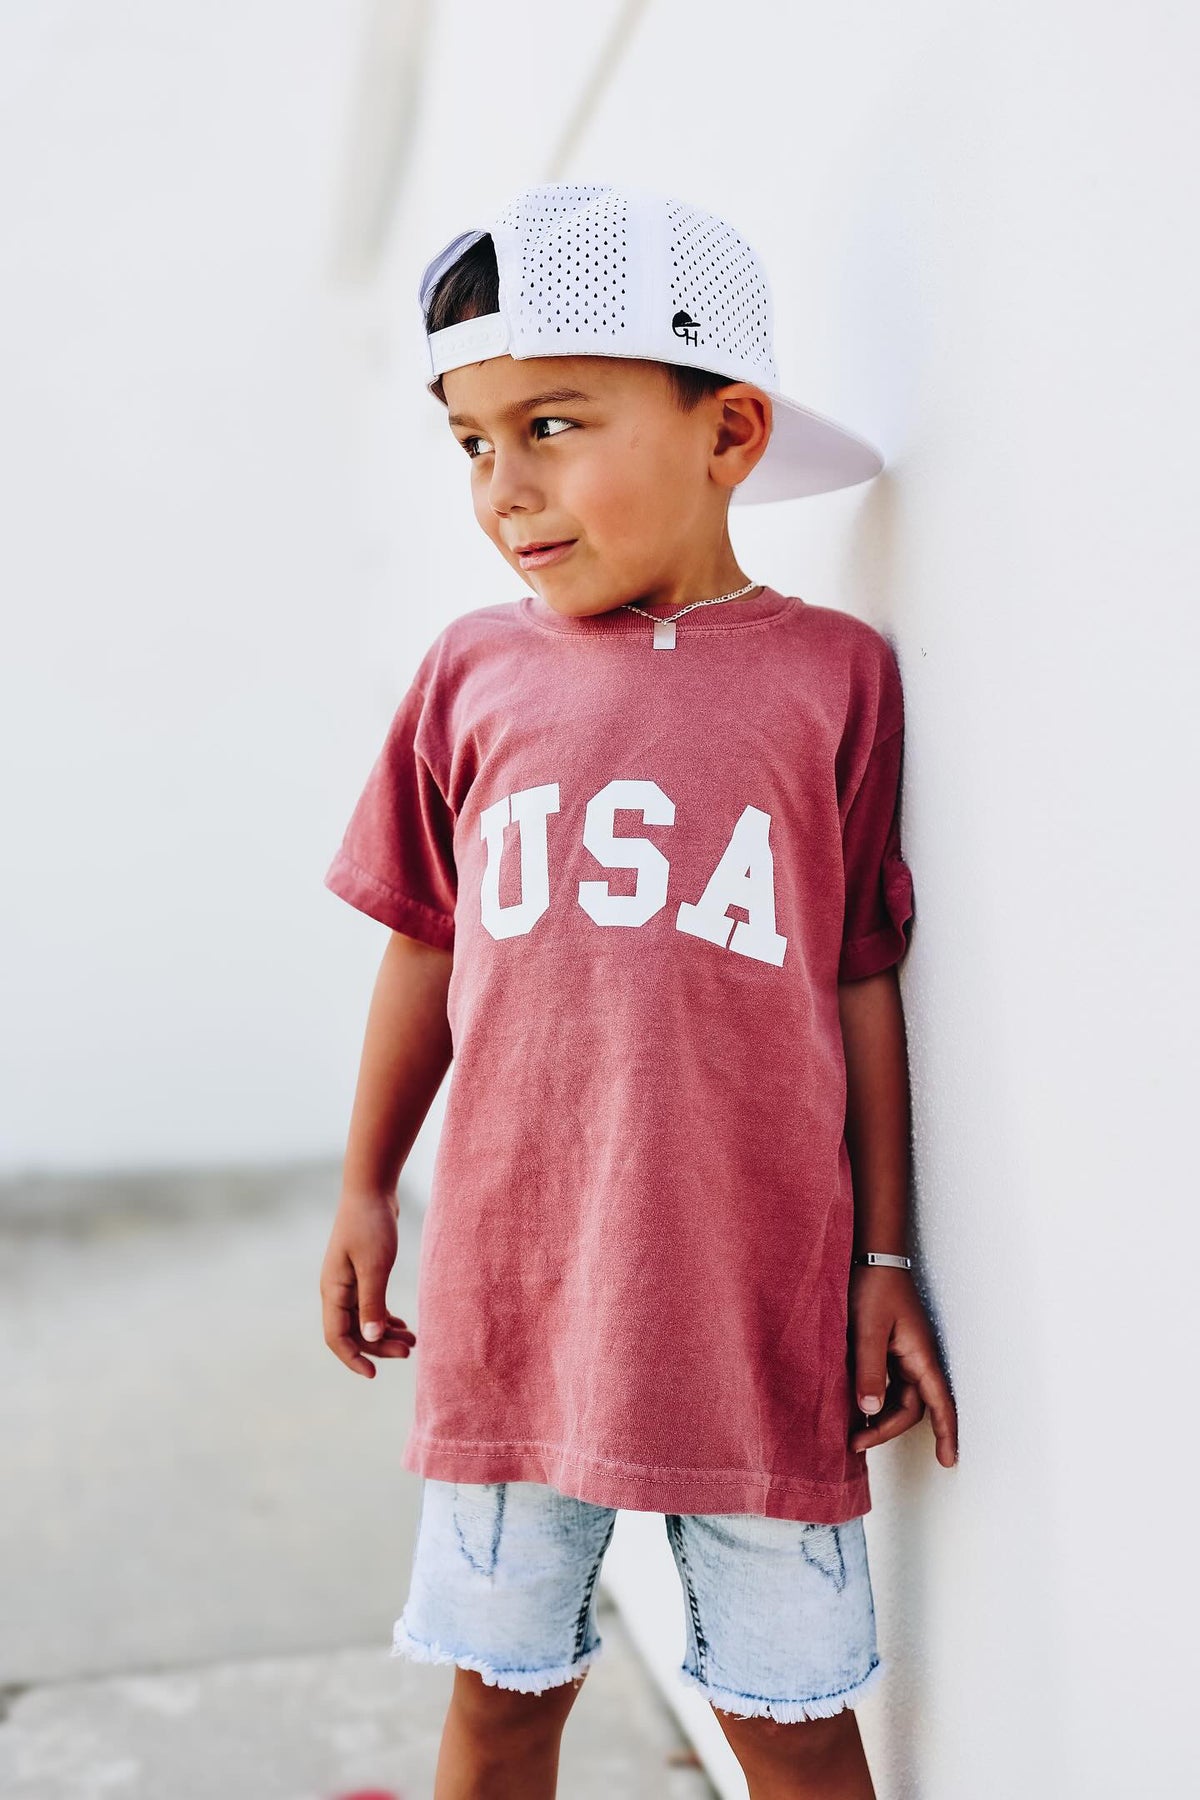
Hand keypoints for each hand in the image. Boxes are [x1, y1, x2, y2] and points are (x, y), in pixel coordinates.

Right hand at [320, 1190, 417, 1378]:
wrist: (371, 1189)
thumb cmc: (371, 1224)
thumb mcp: (375, 1265)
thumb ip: (372, 1302)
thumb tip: (370, 1337)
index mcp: (333, 1290)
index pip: (336, 1337)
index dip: (353, 1359)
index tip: (374, 1373)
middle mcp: (336, 1290)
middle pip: (353, 1332)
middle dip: (379, 1346)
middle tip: (410, 1352)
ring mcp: (348, 1283)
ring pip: (363, 1321)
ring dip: (385, 1334)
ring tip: (414, 1342)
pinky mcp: (362, 1274)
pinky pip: (370, 1306)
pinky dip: (386, 1318)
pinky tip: (404, 1325)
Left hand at [847, 1266, 957, 1466]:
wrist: (870, 1255)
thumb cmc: (873, 1286)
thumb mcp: (867, 1329)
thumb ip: (869, 1369)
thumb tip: (872, 1409)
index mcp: (920, 1356)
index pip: (939, 1403)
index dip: (946, 1433)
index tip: (947, 1462)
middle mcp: (916, 1358)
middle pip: (910, 1407)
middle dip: (886, 1429)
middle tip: (854, 1443)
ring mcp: (903, 1354)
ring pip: (897, 1397)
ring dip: (878, 1416)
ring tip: (852, 1432)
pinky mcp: (889, 1348)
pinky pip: (886, 1382)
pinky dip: (873, 1397)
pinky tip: (854, 1405)